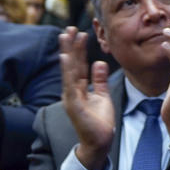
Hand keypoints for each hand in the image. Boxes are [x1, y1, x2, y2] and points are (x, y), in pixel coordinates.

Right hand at [59, 27, 114, 169]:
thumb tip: (99, 62)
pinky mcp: (74, 104)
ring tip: (66, 37)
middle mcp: (72, 90)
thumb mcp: (102, 95)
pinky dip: (68, 71)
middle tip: (69, 28)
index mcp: (79, 88)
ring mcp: (71, 97)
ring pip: (69, 70)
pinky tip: (67, 58)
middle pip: (71, 64)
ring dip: (68, 53)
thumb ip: (99, 80)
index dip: (78, 48)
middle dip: (70, 46)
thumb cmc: (99, 120)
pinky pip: (70, 85)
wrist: (99, 141)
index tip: (79, 32)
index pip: (78, 64)